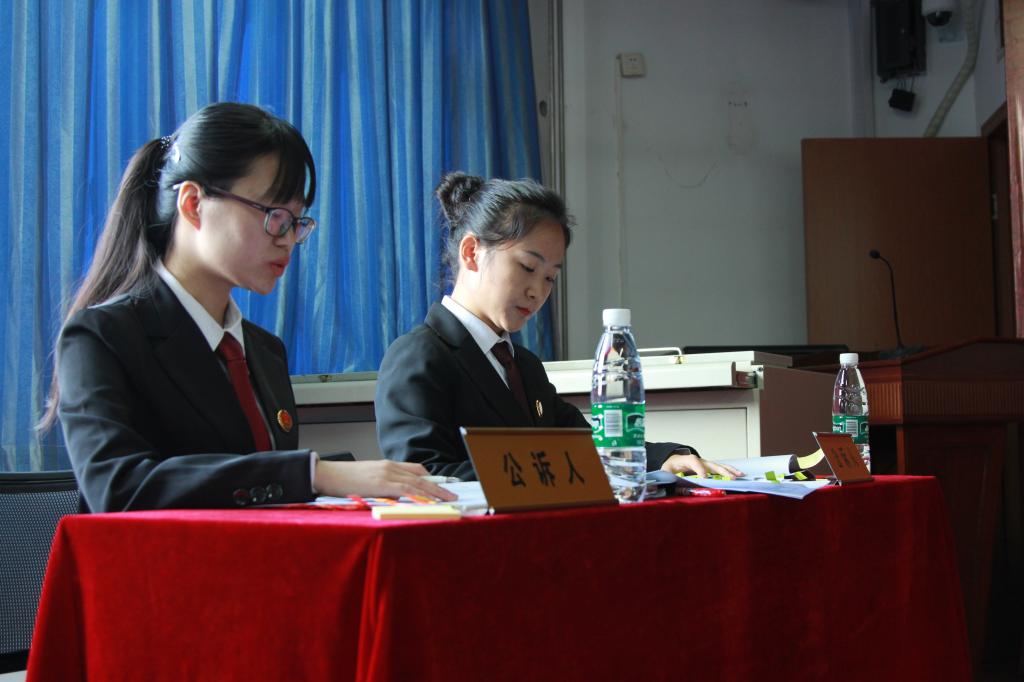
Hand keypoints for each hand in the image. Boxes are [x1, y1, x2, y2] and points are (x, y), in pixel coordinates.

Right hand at [314, 460, 457, 500]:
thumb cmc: (342, 479)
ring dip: (434, 491)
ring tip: (448, 499)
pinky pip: (406, 489)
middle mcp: (389, 467)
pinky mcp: (381, 483)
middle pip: (420, 475)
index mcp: (386, 465)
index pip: (415, 469)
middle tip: (453, 493)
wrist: (325, 474)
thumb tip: (396, 496)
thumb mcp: (367, 479)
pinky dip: (419, 495)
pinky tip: (429, 501)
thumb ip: (383, 485)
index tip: (442, 485)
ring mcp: (386, 473)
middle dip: (438, 486)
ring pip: (417, 482)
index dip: (430, 478)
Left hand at [660, 453, 743, 478]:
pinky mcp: (708, 468)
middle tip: (731, 478)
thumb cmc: (670, 466)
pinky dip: (730, 472)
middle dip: (722, 470)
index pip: (694, 462)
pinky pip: (720, 469)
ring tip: (740, 475)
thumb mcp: (665, 471)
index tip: (704, 478)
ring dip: (730, 470)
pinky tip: (738, 475)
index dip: (700, 469)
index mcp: (687, 460)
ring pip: (719, 466)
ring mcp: (705, 464)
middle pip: (711, 464)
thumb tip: (668, 484)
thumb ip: (667, 477)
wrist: (673, 460)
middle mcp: (699, 461)